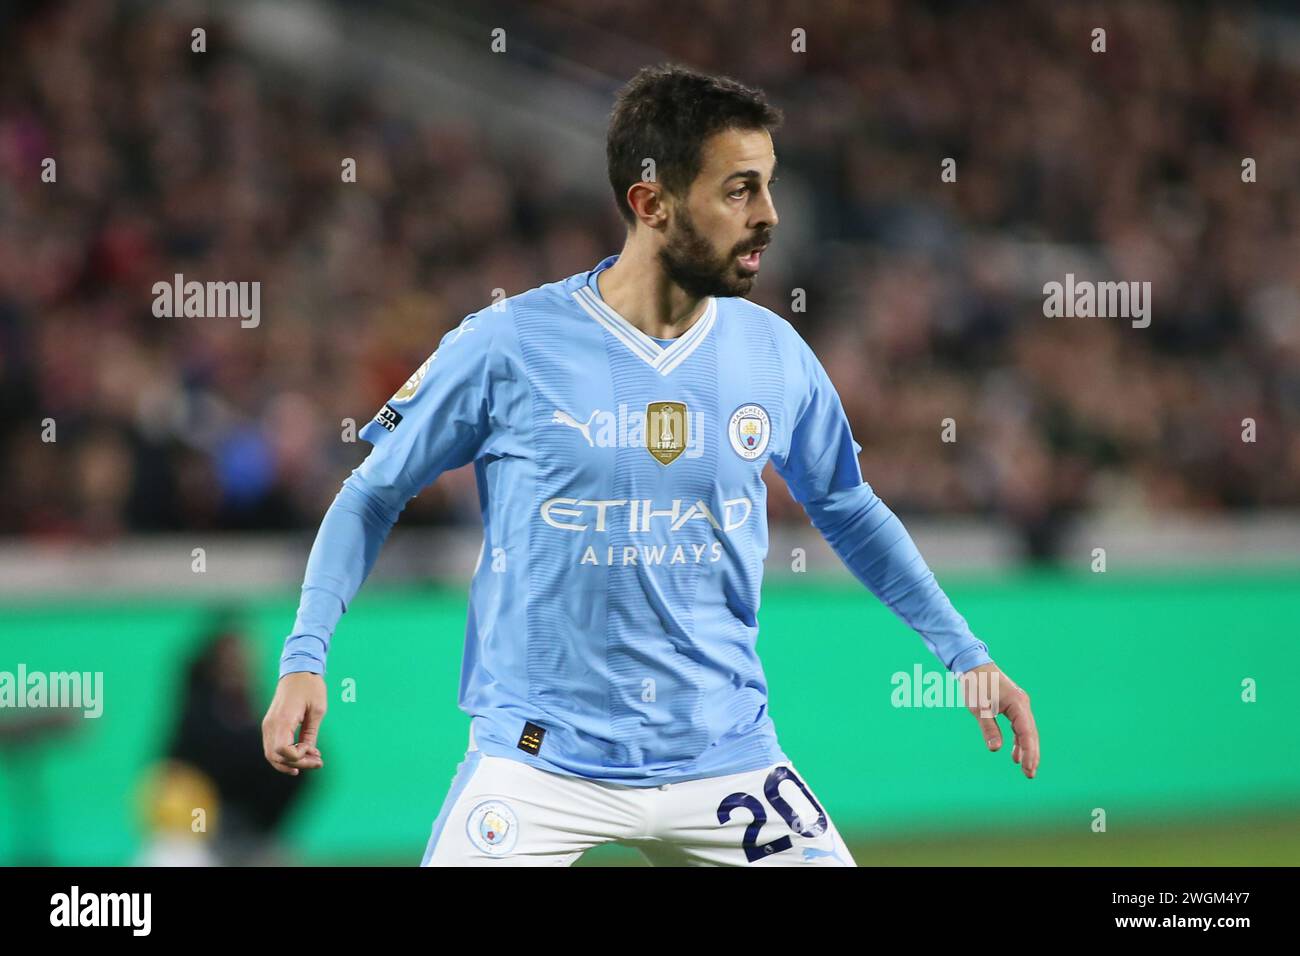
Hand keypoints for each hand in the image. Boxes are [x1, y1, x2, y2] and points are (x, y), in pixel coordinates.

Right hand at [262, 672, 326, 774]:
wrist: (298, 670)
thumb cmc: (310, 687)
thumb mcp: (317, 710)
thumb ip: (311, 733)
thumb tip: (309, 753)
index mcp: (282, 719)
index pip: (282, 750)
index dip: (298, 756)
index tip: (313, 749)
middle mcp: (271, 724)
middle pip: (276, 756)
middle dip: (297, 764)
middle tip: (318, 762)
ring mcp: (268, 725)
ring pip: (271, 755)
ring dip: (290, 762)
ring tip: (311, 761)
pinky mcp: (270, 725)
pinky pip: (272, 747)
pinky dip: (284, 756)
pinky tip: (300, 757)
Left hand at [960, 662, 1038, 778]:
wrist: (971, 664)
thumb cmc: (975, 684)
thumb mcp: (979, 708)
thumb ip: (988, 728)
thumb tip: (995, 749)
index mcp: (1018, 704)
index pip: (1027, 732)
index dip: (1029, 752)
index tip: (1028, 769)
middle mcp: (1022, 704)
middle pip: (1031, 733)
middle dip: (1032, 754)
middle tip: (1029, 775)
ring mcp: (1019, 704)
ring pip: (1026, 731)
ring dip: (1026, 749)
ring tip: (1026, 769)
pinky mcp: (1012, 705)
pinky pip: (1019, 726)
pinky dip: (1018, 740)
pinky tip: (1015, 755)